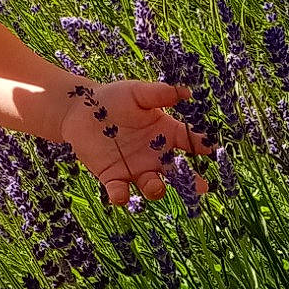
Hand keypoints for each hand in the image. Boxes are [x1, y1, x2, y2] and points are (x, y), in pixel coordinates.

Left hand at [58, 80, 214, 208]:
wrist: (79, 109)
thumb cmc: (112, 98)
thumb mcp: (137, 93)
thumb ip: (160, 94)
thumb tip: (187, 92)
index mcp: (165, 133)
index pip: (189, 142)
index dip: (201, 145)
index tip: (210, 148)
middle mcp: (154, 155)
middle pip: (178, 173)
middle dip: (191, 182)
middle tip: (201, 187)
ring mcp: (135, 168)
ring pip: (152, 186)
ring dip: (157, 189)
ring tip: (157, 186)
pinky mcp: (112, 177)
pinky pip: (120, 192)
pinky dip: (121, 196)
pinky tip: (120, 193)